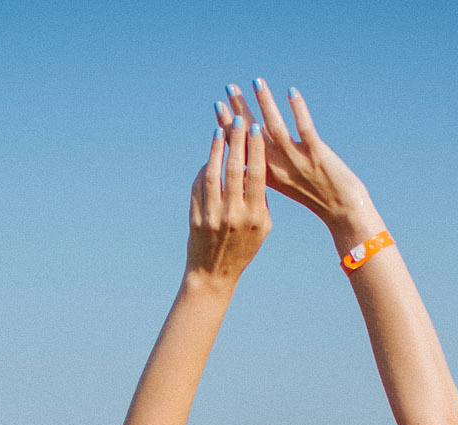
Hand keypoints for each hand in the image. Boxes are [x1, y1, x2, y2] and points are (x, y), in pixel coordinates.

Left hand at [187, 98, 269, 283]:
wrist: (214, 273)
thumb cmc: (244, 247)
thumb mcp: (262, 227)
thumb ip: (260, 198)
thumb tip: (256, 164)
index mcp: (255, 217)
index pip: (256, 176)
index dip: (255, 150)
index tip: (256, 128)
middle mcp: (233, 216)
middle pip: (235, 170)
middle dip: (237, 141)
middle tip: (238, 118)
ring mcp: (212, 217)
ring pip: (213, 174)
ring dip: (216, 148)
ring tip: (220, 128)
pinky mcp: (195, 218)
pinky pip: (198, 185)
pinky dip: (204, 167)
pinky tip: (210, 154)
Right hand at [225, 81, 374, 233]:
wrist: (342, 211)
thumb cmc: (316, 196)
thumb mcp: (287, 183)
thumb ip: (270, 168)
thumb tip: (254, 153)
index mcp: (268, 175)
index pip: (243, 146)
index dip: (229, 125)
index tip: (218, 106)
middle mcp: (278, 167)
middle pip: (254, 134)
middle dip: (241, 108)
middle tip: (230, 87)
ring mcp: (297, 161)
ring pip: (276, 128)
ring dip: (266, 103)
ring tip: (257, 82)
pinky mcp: (317, 155)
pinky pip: (304, 129)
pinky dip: (297, 110)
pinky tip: (291, 92)